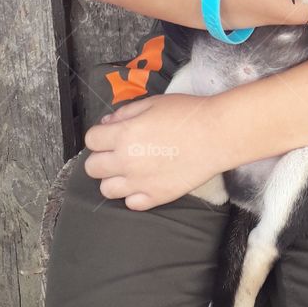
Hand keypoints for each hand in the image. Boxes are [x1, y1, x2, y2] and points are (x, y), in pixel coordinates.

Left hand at [83, 92, 230, 209]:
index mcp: (123, 134)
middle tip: (116, 152)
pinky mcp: (157, 196)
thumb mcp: (152, 102)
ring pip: (107, 190)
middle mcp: (126, 161)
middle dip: (100, 157)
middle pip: (92, 167)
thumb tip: (108, 123)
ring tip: (128, 170)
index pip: (91, 140)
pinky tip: (144, 183)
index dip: (99, 135)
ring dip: (113, 179)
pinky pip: (131, 203)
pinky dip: (133, 195)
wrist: (216, 134)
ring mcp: (140, 182)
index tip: (108, 134)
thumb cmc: (188, 114)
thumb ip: (125, 112)